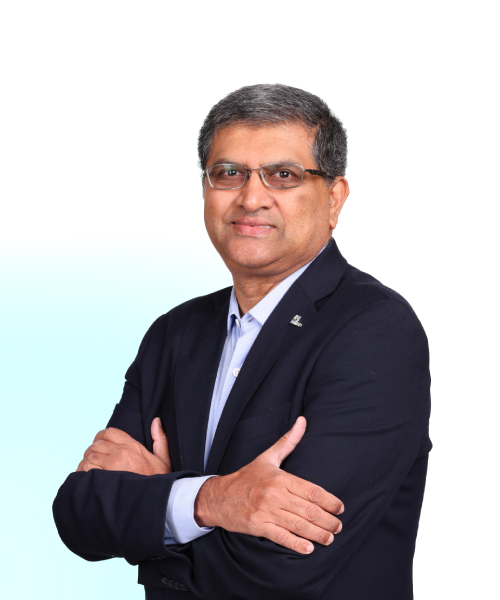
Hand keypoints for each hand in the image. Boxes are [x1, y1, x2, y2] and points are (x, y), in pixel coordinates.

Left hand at [76, 418, 171, 474]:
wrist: (158, 503)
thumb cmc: (159, 483)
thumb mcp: (164, 460)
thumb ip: (160, 439)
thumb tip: (156, 421)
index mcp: (133, 446)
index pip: (109, 432)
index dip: (101, 438)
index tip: (101, 447)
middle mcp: (121, 453)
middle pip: (96, 444)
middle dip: (93, 452)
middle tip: (96, 462)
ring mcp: (112, 466)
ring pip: (89, 456)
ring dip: (88, 464)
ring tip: (92, 472)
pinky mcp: (104, 479)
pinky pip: (86, 469)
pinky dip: (84, 473)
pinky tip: (89, 480)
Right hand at [194, 417, 343, 554]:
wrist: (219, 496)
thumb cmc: (246, 477)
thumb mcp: (267, 457)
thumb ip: (288, 441)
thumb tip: (303, 421)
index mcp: (280, 477)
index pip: (312, 491)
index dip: (330, 501)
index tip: (340, 508)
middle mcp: (274, 494)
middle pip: (309, 510)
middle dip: (328, 521)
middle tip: (338, 526)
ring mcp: (266, 511)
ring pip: (298, 525)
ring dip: (318, 534)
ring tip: (329, 538)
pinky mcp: (258, 526)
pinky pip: (281, 537)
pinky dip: (296, 544)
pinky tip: (308, 549)